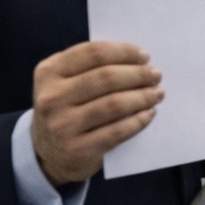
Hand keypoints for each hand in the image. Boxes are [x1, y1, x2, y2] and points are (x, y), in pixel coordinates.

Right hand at [32, 41, 163, 186]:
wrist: (48, 152)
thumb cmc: (67, 108)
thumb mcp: (66, 82)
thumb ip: (91, 67)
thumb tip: (138, 60)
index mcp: (49, 72)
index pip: (93, 53)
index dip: (124, 52)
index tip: (144, 56)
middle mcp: (52, 98)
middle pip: (106, 78)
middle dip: (138, 74)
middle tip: (155, 75)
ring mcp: (62, 125)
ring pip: (113, 105)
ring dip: (142, 97)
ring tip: (157, 93)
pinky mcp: (77, 150)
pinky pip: (116, 131)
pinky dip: (138, 121)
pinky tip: (149, 113)